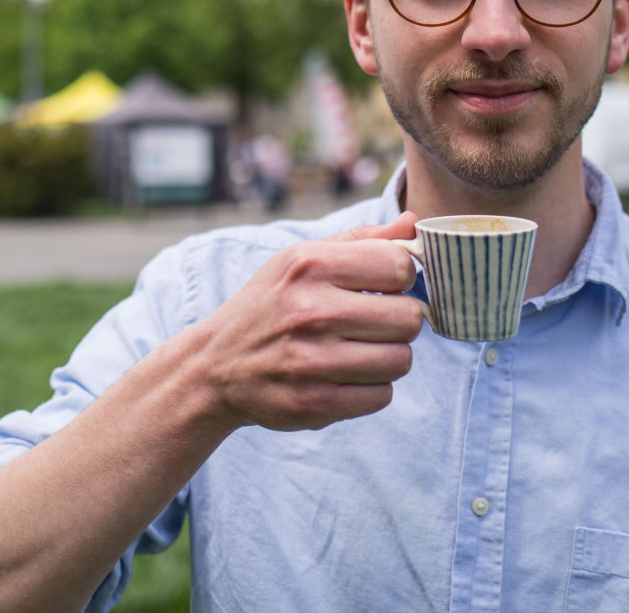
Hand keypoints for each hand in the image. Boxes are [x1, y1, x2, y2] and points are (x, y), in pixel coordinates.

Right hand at [191, 212, 423, 432]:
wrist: (214, 366)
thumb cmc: (271, 304)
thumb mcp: (302, 259)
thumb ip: (361, 240)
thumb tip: (414, 222)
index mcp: (311, 265)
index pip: (399, 266)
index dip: (401, 277)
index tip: (384, 286)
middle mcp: (311, 311)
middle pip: (409, 318)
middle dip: (400, 321)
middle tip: (374, 323)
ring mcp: (312, 361)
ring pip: (401, 360)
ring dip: (388, 357)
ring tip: (360, 349)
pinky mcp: (314, 404)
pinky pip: (382, 396)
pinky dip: (371, 389)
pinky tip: (345, 376)